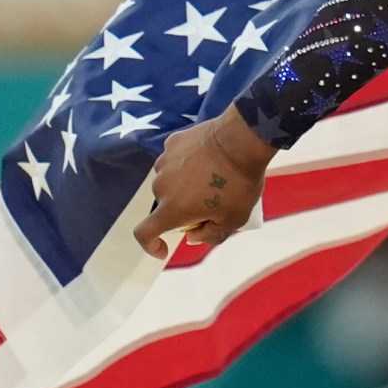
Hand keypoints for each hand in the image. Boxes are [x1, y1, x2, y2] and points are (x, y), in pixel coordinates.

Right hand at [130, 107, 275, 257]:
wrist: (243, 139)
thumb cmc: (239, 183)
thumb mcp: (233, 219)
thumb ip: (210, 235)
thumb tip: (193, 235)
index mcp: (171, 209)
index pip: (144, 233)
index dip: (150, 244)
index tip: (164, 247)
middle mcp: (160, 186)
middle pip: (166, 204)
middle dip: (182, 208)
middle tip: (210, 201)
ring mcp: (164, 162)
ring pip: (170, 180)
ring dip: (184, 184)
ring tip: (212, 175)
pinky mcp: (173, 142)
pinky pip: (175, 158)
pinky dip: (187, 162)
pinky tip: (208, 157)